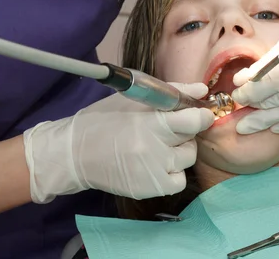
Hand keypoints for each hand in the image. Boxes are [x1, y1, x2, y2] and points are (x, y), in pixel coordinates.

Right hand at [22, 83, 213, 202]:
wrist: (75, 154)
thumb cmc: (104, 120)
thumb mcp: (133, 100)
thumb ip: (172, 92)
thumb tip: (202, 89)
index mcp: (150, 124)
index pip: (193, 121)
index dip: (199, 116)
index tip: (195, 114)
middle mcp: (154, 150)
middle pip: (191, 139)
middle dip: (184, 131)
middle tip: (165, 128)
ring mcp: (153, 172)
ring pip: (187, 159)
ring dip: (179, 151)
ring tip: (158, 146)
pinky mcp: (150, 189)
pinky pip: (179, 181)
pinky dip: (173, 172)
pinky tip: (157, 163)